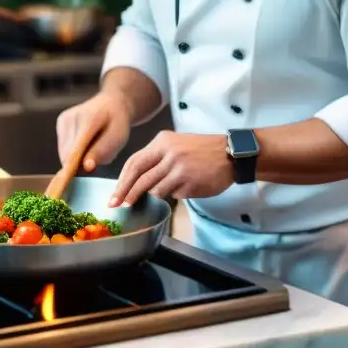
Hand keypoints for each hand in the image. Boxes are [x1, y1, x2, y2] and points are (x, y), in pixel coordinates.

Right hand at [56, 90, 131, 172]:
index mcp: (89, 120)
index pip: (75, 149)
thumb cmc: (117, 123)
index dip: (72, 167)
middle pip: (67, 154)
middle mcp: (72, 117)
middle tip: (95, 161)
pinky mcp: (61, 120)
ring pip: (64, 152)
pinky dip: (72, 151)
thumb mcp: (118, 138)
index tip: (70, 180)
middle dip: (79, 164)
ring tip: (92, 147)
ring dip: (76, 158)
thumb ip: (102, 152)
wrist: (113, 103)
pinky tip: (85, 142)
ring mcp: (65, 118)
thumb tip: (86, 167)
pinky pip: (63, 146)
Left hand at [109, 131, 232, 206]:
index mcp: (162, 142)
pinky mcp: (190, 182)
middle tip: (119, 206)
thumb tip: (135, 181)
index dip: (122, 181)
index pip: (134, 162)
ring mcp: (179, 168)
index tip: (115, 195)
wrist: (232, 153)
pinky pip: (175, 195)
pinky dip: (177, 194)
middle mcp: (169, 153)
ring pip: (156, 190)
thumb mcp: (176, 144)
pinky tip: (189, 186)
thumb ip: (156, 159)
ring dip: (157, 195)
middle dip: (127, 194)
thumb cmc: (202, 150)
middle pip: (140, 178)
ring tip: (168, 190)